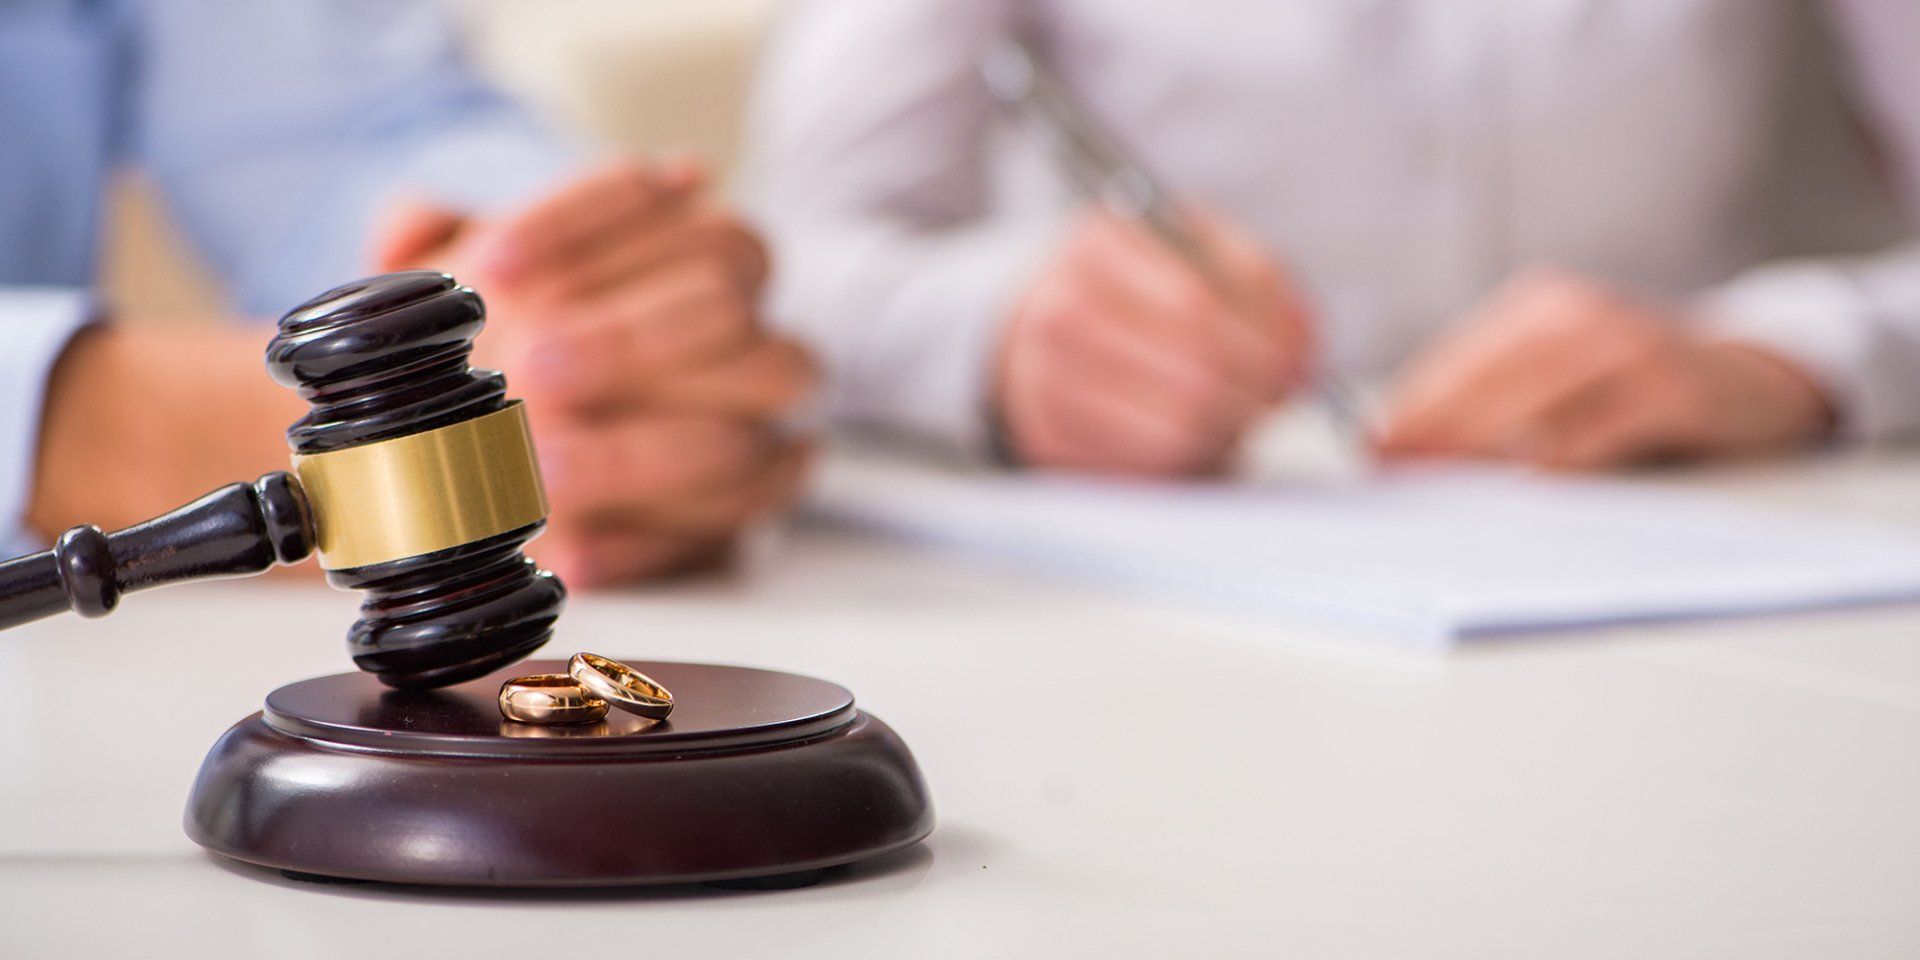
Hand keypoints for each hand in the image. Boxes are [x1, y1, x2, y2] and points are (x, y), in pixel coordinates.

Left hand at [374, 158, 816, 586]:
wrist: (511, 456)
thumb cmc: (508, 349)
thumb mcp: (470, 286)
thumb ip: (439, 244)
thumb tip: (417, 223)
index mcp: (694, 245)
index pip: (656, 200)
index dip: (574, 226)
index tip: (490, 267)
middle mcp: (747, 328)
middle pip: (723, 306)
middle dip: (624, 336)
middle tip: (530, 366)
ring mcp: (759, 427)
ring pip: (736, 436)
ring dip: (634, 456)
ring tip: (542, 470)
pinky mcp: (740, 518)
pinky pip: (719, 537)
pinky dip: (643, 547)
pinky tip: (573, 552)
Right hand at [995, 209, 1311, 476]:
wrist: (1051, 314)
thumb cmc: (1141, 280)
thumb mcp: (1194, 247)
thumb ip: (1255, 280)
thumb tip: (1300, 343)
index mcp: (1097, 249)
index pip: (1198, 305)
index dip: (1264, 343)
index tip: (1298, 362)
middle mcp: (1058, 315)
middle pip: (1190, 376)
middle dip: (1254, 395)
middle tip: (1278, 397)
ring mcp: (1045, 382)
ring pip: (1173, 433)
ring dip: (1229, 432)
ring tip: (1240, 413)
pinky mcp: (1049, 439)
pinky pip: (1146, 469)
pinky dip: (1190, 458)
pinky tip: (1200, 433)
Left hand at [1375, 268, 1832, 469]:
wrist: (1753, 374)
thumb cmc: (1635, 383)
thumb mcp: (1564, 370)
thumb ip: (1499, 394)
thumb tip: (1410, 444)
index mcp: (1542, 306)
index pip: (1460, 357)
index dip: (1412, 403)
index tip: (1371, 446)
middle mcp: (1580, 315)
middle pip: (1488, 376)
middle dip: (1432, 425)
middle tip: (1389, 467)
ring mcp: (1628, 346)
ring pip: (1534, 399)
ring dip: (1479, 441)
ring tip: (1435, 479)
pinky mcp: (1670, 387)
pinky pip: (1599, 427)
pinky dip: (1557, 456)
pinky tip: (1521, 482)